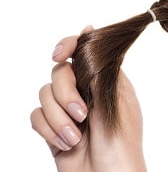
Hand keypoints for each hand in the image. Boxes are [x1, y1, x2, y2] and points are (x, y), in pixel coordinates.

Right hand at [30, 30, 147, 171]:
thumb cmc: (122, 141)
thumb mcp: (115, 98)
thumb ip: (98, 67)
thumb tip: (88, 31)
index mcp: (105, 78)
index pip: (83, 50)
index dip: (68, 45)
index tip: (60, 54)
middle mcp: (85, 91)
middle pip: (59, 73)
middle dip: (66, 94)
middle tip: (82, 114)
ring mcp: (67, 110)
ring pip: (44, 95)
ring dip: (59, 118)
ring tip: (77, 136)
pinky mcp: (52, 129)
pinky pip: (36, 117)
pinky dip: (50, 130)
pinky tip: (67, 143)